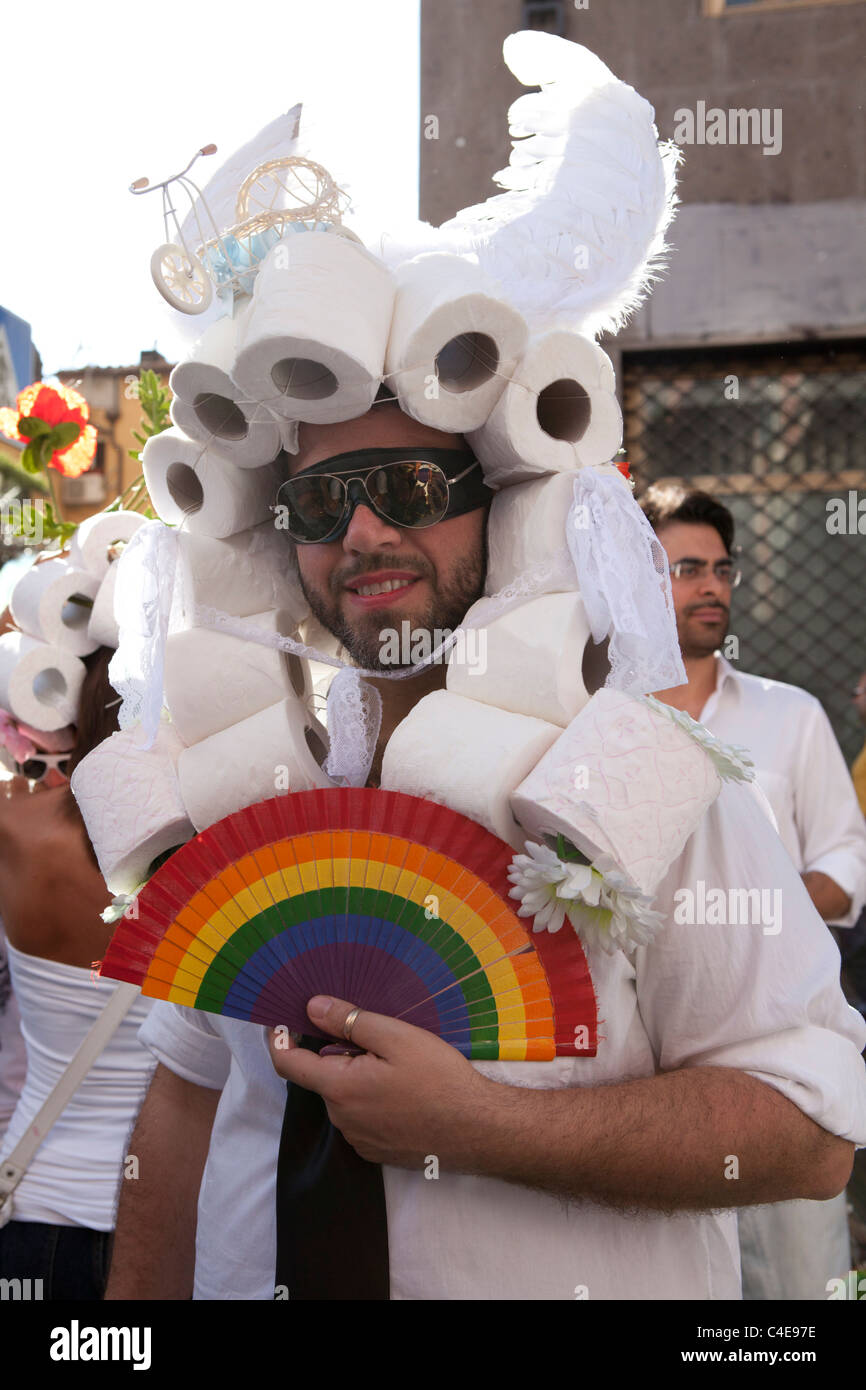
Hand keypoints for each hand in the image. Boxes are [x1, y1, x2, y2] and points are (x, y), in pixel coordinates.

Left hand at [268, 996, 494, 1170]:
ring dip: (356, 1078)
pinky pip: (361, 1117)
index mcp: (340, 1088)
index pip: (289, 1064)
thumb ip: (350, 1021)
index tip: (277, 1020)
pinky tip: (404, 1093)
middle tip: (375, 1037)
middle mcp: (341, 1119)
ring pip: (344, 1098)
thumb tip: (312, 1006)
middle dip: (337, 1054)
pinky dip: (371, 1100)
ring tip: (398, 1066)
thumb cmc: (439, 1079)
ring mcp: (358, 1139)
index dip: (277, 1038)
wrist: (478, 1130)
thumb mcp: (397, 1037)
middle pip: (323, 1078)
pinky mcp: (376, 1151)